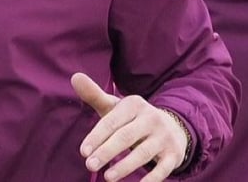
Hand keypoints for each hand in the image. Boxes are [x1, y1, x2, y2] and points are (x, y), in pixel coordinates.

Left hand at [71, 72, 187, 181]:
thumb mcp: (115, 107)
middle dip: (107, 151)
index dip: (97, 137)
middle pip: (126, 136)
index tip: (83, 152)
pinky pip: (162, 168)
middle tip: (89, 165)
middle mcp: (151, 118)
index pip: (112, 121)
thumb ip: (94, 95)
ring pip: (143, 153)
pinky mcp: (173, 154)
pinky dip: (151, 179)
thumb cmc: (131, 120)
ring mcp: (164, 136)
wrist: (171, 127)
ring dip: (125, 166)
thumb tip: (74, 76)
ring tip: (107, 177)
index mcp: (135, 104)